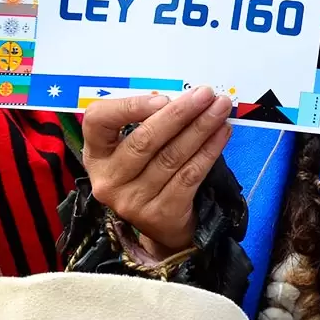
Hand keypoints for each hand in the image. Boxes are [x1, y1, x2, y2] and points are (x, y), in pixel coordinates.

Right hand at [82, 88, 233, 255]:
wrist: (162, 226)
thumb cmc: (150, 173)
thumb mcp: (136, 149)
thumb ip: (150, 122)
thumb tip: (185, 97)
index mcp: (97, 154)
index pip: (98, 122)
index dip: (129, 107)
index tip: (163, 97)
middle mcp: (108, 179)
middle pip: (144, 140)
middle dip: (179, 113)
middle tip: (206, 94)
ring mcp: (132, 200)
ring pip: (171, 156)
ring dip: (201, 128)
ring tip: (221, 108)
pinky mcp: (160, 213)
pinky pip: (189, 176)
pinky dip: (209, 151)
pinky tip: (222, 134)